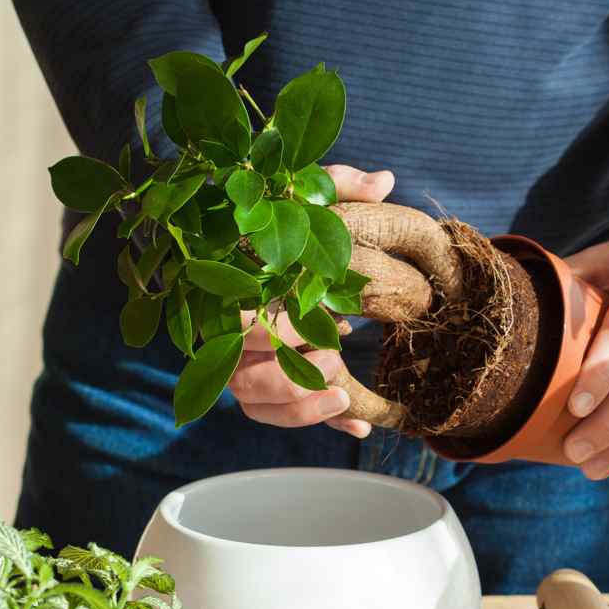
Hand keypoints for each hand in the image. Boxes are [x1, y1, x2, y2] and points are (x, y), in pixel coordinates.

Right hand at [226, 164, 394, 438]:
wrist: (244, 244)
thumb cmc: (273, 218)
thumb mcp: (300, 195)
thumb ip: (333, 184)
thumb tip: (385, 182)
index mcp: (228, 292)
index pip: (237, 328)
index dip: (277, 334)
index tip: (324, 319)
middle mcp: (223, 336)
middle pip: (243, 381)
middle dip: (292, 381)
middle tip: (336, 361)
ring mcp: (240, 364)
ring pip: (256, 406)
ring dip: (302, 409)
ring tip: (344, 396)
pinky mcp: (264, 383)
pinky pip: (284, 414)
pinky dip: (322, 423)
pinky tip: (360, 426)